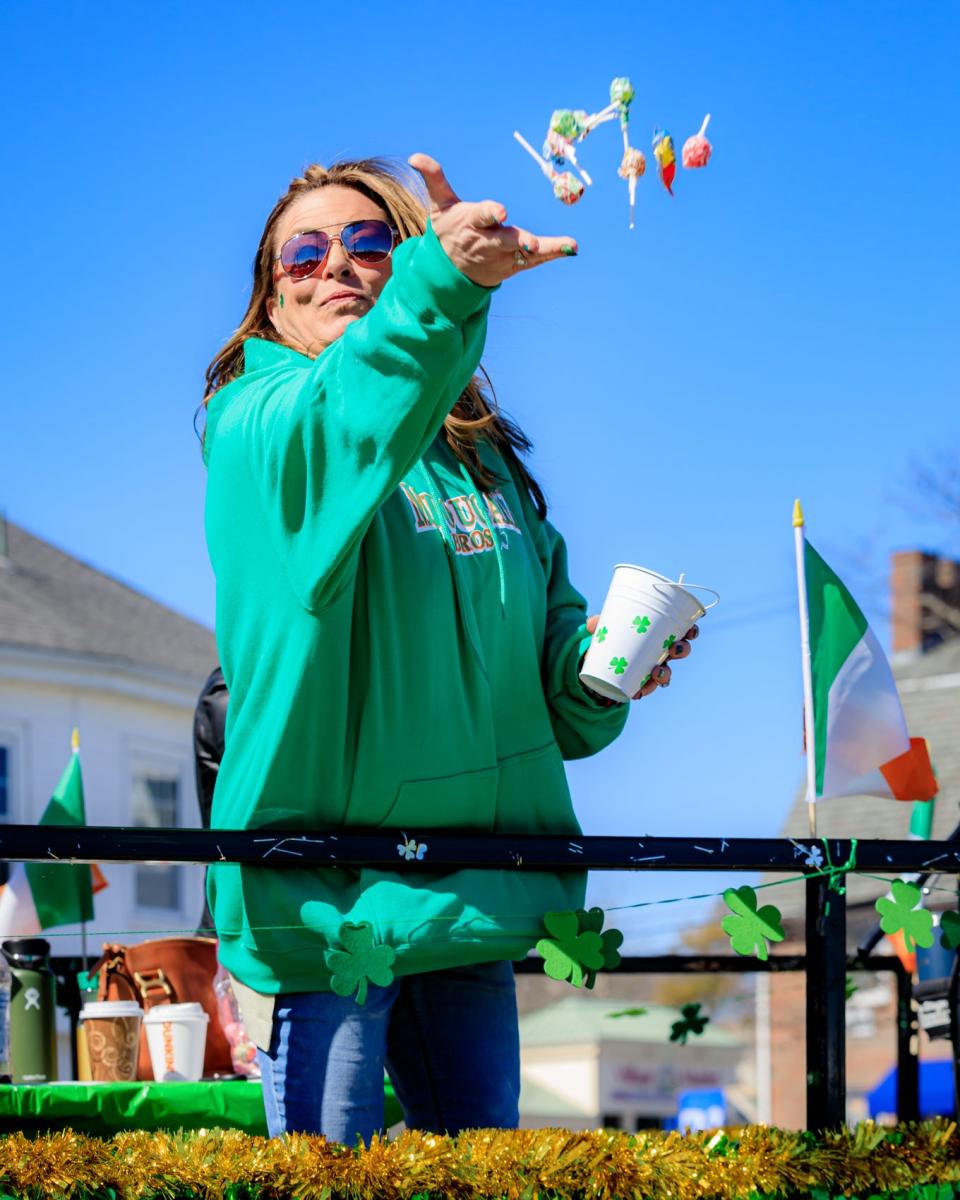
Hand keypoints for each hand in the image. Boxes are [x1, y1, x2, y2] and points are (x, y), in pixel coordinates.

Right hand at [408, 153, 577, 287]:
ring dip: (545, 250)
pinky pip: (535, 260)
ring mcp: (502, 256)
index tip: (500, 211)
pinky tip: (572, 248)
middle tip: (532, 243)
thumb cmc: (448, 231)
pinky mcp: (513, 264)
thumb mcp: (439, 205)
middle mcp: (487, 242)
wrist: (449, 272)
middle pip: (503, 241)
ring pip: (524, 253)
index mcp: (471, 224)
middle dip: (518, 241)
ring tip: (568, 245)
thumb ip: (434, 179)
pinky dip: (554, 253)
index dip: (490, 213)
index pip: (480, 216)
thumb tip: (415, 157)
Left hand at [585, 616, 698, 699]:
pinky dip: (644, 689)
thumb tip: (591, 624)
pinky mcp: (642, 681)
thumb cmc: (612, 637)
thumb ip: (599, 624)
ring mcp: (654, 667)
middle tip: (674, 649)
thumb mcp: (607, 628)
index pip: (682, 631)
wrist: (602, 659)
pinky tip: (638, 692)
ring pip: (667, 673)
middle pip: (680, 652)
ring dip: (665, 674)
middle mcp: (661, 652)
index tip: (690, 630)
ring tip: (656, 673)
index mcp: (660, 634)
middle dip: (682, 651)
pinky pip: (648, 687)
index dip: (691, 631)